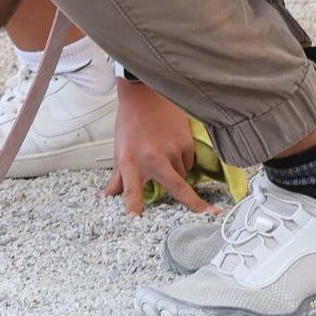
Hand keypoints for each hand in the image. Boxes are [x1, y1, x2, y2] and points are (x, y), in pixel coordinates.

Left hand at [102, 81, 215, 216]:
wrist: (144, 95)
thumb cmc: (130, 124)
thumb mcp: (119, 152)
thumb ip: (116, 179)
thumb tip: (106, 198)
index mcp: (131, 162)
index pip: (130, 190)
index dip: (133, 207)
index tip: (136, 220)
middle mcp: (153, 158)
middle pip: (176, 188)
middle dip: (194, 204)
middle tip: (208, 214)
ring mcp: (172, 150)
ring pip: (183, 175)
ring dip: (177, 176)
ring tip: (165, 159)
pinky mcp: (185, 142)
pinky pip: (189, 163)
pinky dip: (183, 162)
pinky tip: (173, 149)